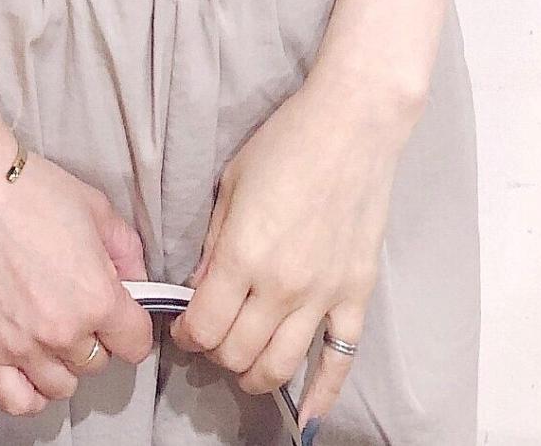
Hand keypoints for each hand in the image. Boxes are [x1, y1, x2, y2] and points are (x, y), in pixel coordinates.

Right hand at [0, 140, 156, 419]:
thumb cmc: (30, 190)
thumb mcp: (96, 208)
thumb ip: (126, 251)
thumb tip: (136, 281)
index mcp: (97, 298)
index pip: (136, 345)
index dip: (132, 326)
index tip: (121, 313)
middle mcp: (64, 332)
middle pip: (98, 363)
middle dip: (95, 337)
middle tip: (77, 305)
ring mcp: (22, 347)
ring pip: (62, 386)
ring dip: (63, 363)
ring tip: (52, 330)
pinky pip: (18, 401)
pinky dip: (30, 392)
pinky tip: (30, 366)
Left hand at [169, 72, 421, 434]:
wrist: (352, 124)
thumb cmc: (286, 142)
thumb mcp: (231, 185)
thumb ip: (215, 245)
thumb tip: (201, 290)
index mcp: (243, 254)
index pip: (204, 326)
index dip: (187, 333)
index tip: (185, 326)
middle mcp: (281, 285)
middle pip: (237, 353)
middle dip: (216, 351)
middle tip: (214, 334)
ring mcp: (323, 294)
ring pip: (280, 367)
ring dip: (254, 374)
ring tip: (245, 361)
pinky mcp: (356, 294)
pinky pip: (341, 359)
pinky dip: (323, 394)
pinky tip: (307, 415)